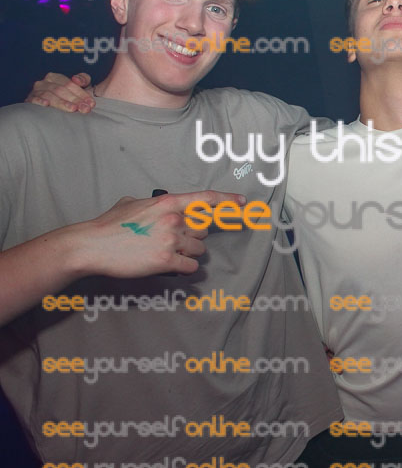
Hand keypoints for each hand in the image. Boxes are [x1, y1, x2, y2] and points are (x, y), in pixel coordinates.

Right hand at [27, 72, 95, 112]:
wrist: (55, 104)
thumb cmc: (68, 95)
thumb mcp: (78, 85)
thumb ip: (83, 79)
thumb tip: (77, 79)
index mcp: (56, 77)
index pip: (70, 84)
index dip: (82, 94)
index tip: (91, 103)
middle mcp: (44, 82)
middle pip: (61, 90)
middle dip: (75, 100)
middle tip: (85, 108)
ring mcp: (36, 91)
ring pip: (50, 95)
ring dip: (62, 102)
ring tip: (73, 109)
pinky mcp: (30, 99)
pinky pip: (33, 99)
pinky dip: (39, 101)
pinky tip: (46, 104)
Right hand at [74, 190, 246, 277]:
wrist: (92, 245)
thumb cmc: (109, 225)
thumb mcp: (132, 202)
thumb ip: (152, 203)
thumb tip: (157, 203)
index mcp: (168, 202)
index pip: (206, 199)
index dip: (227, 201)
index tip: (242, 203)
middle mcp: (174, 219)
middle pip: (204, 229)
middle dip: (194, 236)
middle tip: (175, 240)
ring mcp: (171, 240)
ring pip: (199, 250)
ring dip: (188, 253)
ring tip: (166, 253)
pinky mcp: (167, 261)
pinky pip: (191, 267)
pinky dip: (185, 269)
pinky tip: (170, 266)